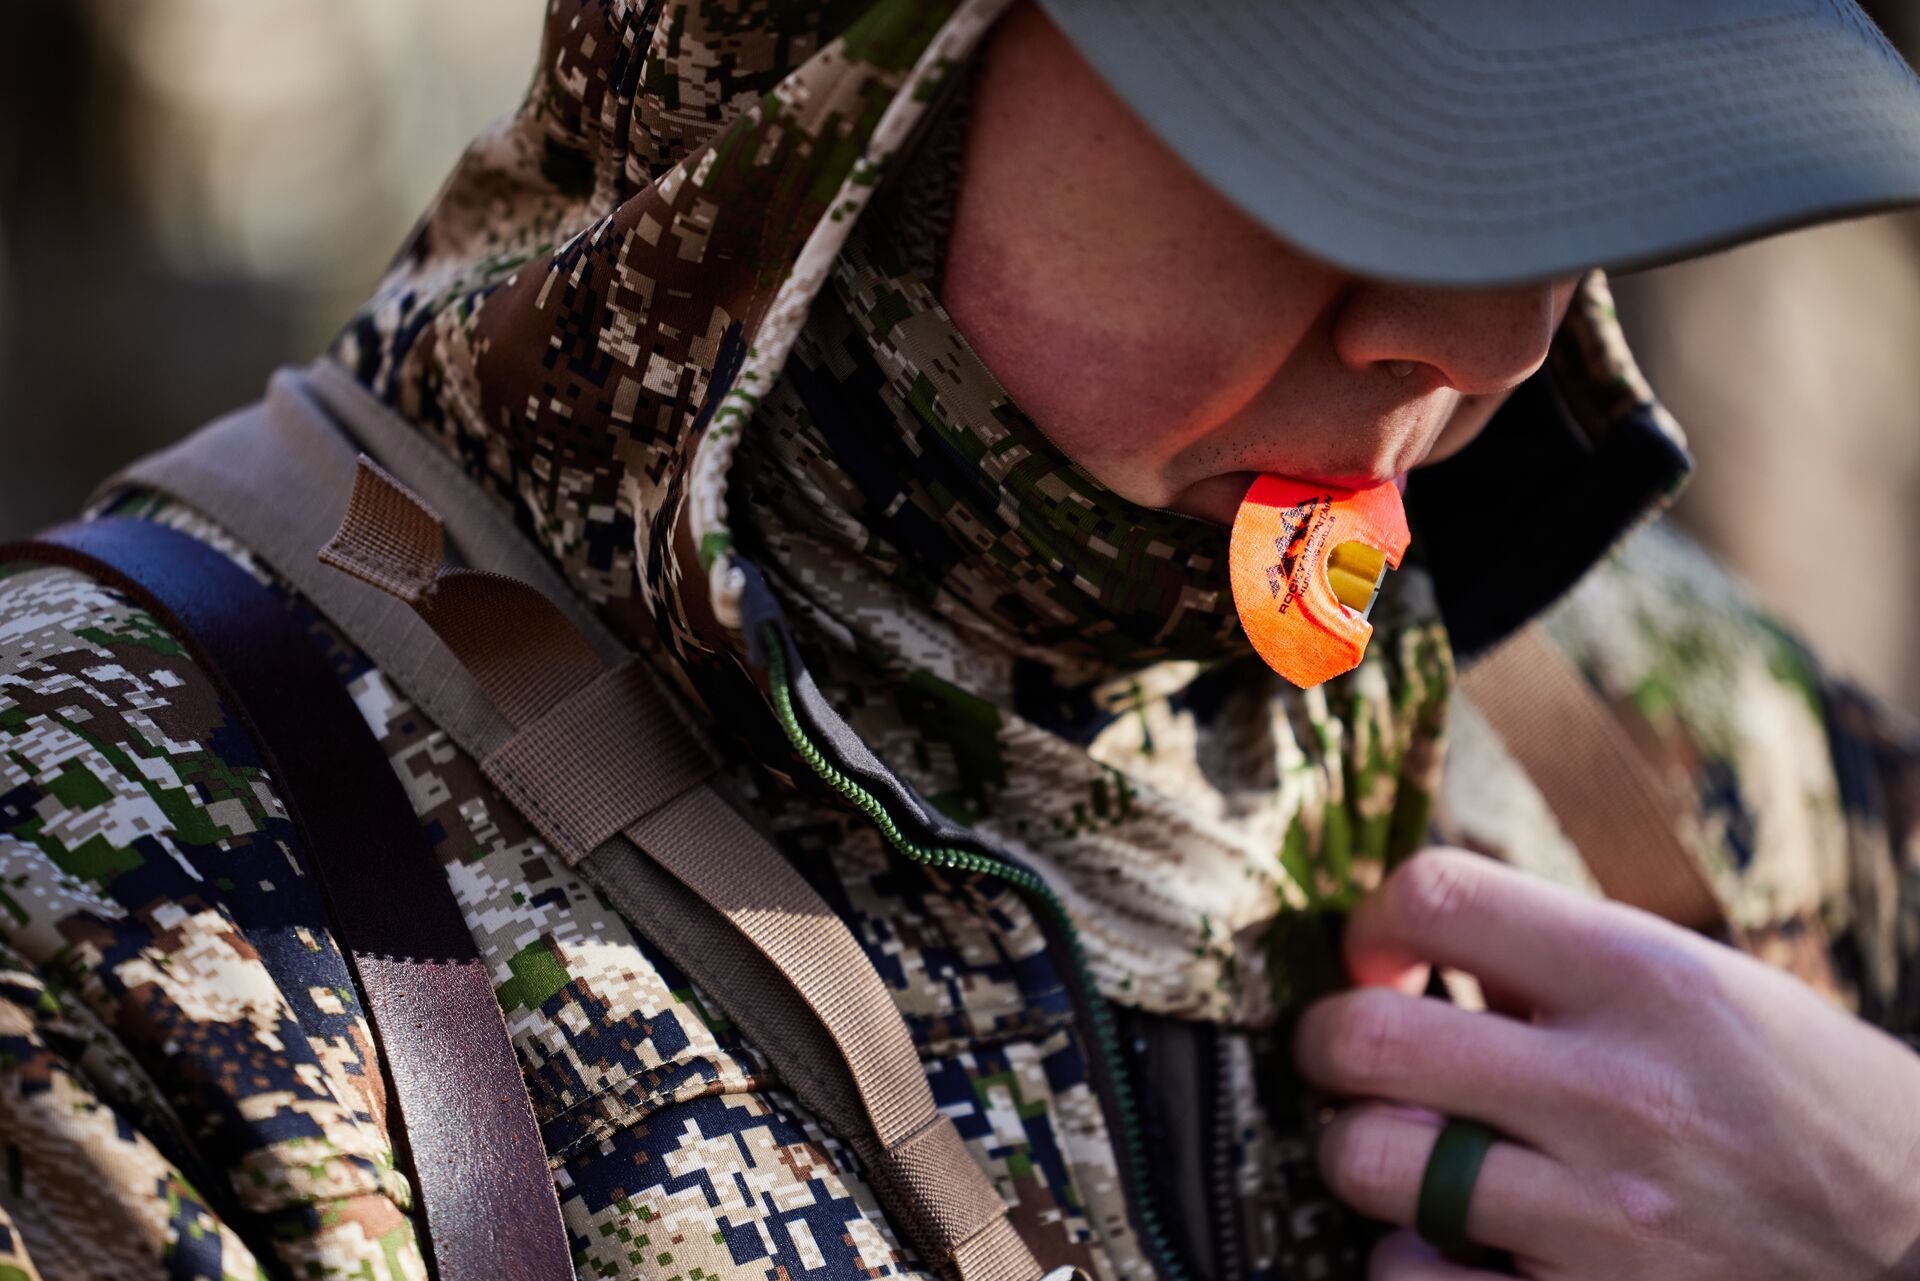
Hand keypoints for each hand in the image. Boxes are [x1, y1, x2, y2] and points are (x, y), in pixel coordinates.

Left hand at [1291, 847, 1919, 1279]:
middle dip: (1329, 1046)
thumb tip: (1435, 956)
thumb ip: (1574, 973)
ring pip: (1370, 1163)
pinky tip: (1458, 1253)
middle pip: (1365, 1039)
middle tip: (1353, 1062)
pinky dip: (1410, 1266)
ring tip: (1412, 1163)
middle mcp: (1619, 1090)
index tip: (1379, 958)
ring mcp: (1605, 1218)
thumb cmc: (1819, 1112)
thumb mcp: (1717, 999)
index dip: (1374, 921)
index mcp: (1649, 979)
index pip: (1439, 895)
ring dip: (1367, 1161)